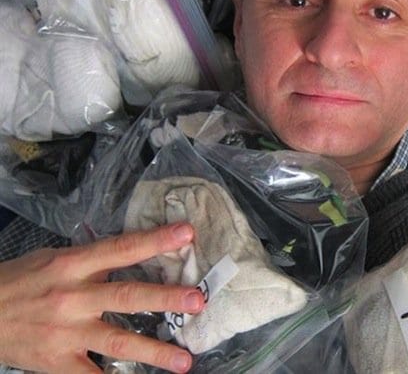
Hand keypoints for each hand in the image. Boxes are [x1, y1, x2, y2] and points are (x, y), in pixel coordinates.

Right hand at [0, 222, 204, 372]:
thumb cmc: (21, 281)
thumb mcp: (56, 260)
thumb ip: (94, 260)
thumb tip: (135, 253)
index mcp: (74, 264)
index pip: (121, 249)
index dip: (155, 240)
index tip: (187, 234)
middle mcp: (73, 297)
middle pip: (126, 295)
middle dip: (164, 298)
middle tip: (197, 300)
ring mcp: (66, 332)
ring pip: (116, 340)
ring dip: (154, 350)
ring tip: (184, 359)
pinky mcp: (56, 362)